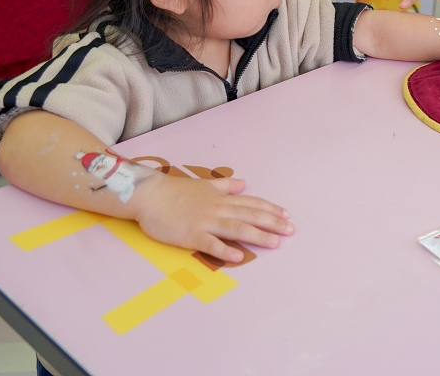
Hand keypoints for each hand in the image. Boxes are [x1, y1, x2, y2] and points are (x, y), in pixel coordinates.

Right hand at [132, 173, 292, 262]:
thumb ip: (225, 185)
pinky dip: (226, 250)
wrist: (149, 195)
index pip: (251, 203)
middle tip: (291, 231)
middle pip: (250, 215)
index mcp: (221, 198)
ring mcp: (205, 222)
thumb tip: (243, 183)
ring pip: (236, 228)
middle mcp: (218, 209)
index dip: (270, 209)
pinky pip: (211, 244)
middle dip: (272, 223)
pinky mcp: (191, 235)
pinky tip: (239, 256)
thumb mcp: (204, 184)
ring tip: (275, 243)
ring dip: (257, 236)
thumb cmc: (175, 190)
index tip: (286, 215)